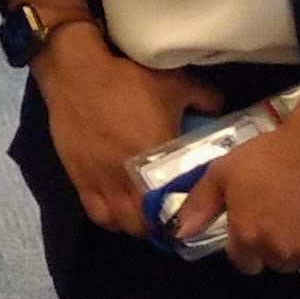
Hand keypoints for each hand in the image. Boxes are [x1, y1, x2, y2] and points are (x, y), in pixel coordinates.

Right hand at [32, 27, 226, 236]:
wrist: (77, 73)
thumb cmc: (127, 80)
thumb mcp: (175, 83)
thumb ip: (206, 99)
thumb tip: (222, 111)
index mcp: (158, 158)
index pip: (176, 204)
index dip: (185, 215)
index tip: (191, 211)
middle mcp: (130, 177)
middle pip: (147, 224)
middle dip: (159, 225)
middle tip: (167, 213)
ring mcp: (102, 180)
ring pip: (122, 224)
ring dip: (135, 224)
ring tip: (142, 213)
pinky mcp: (80, 177)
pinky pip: (96, 213)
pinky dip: (109, 217)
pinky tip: (117, 208)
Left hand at [181, 85, 299, 278]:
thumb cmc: (270, 154)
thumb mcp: (223, 172)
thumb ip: (200, 205)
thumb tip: (179, 234)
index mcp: (248, 236)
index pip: (245, 262)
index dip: (252, 248)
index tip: (264, 228)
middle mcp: (280, 252)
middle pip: (280, 264)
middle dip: (284, 246)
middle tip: (293, 217)